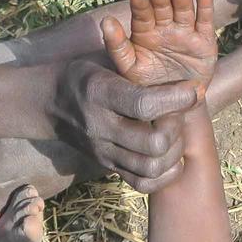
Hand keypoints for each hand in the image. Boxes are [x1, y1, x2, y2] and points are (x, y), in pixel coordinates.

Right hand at [50, 59, 200, 192]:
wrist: (49, 102)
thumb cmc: (85, 73)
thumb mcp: (104, 58)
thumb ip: (137, 63)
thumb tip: (179, 66)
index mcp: (100, 92)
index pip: (144, 104)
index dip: (176, 99)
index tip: (193, 90)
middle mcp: (100, 126)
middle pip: (152, 143)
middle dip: (176, 129)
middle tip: (178, 114)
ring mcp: (103, 151)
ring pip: (151, 167)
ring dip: (174, 152)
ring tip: (175, 134)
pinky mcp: (107, 166)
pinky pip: (142, 183)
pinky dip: (165, 174)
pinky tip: (170, 155)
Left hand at [101, 0, 218, 90]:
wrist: (174, 104)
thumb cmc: (148, 84)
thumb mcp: (130, 67)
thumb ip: (117, 47)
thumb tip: (105, 21)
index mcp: (145, 32)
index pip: (142, 14)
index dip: (140, 4)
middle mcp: (165, 27)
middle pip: (162, 4)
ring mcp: (186, 32)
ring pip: (183, 7)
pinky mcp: (205, 40)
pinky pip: (204, 20)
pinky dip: (204, 6)